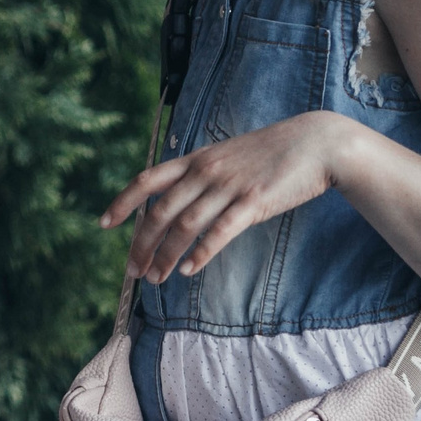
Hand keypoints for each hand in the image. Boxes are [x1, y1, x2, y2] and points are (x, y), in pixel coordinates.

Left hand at [100, 111, 354, 284]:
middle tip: (133, 270)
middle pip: (160, 211)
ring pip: (185, 226)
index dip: (122, 202)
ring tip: (156, 278)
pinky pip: (219, 232)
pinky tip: (189, 270)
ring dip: (166, 255)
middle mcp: (206, 171)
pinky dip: (200, 253)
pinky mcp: (253, 202)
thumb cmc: (271, 154)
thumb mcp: (227, 155)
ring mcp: (228, 186)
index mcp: (196, 159)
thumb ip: (201, 174)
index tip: (104, 224)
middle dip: (141, 244)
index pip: (147, 180)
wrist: (316, 143)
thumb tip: (178, 199)